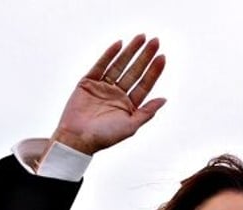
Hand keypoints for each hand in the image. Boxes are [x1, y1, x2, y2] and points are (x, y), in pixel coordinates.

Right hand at [49, 34, 166, 154]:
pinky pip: (100, 65)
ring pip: (120, 65)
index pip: (145, 84)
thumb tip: (164, 99)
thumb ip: (147, 112)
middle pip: (135, 71)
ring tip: (141, 37)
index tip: (162, 57)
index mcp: (130, 105)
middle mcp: (118, 94)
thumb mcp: (131, 126)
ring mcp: (103, 87)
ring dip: (130, 51)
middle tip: (155, 41)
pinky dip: (109, 54)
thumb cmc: (105, 137)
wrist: (78, 138)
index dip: (154, 71)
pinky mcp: (88, 82)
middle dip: (145, 56)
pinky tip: (119, 44)